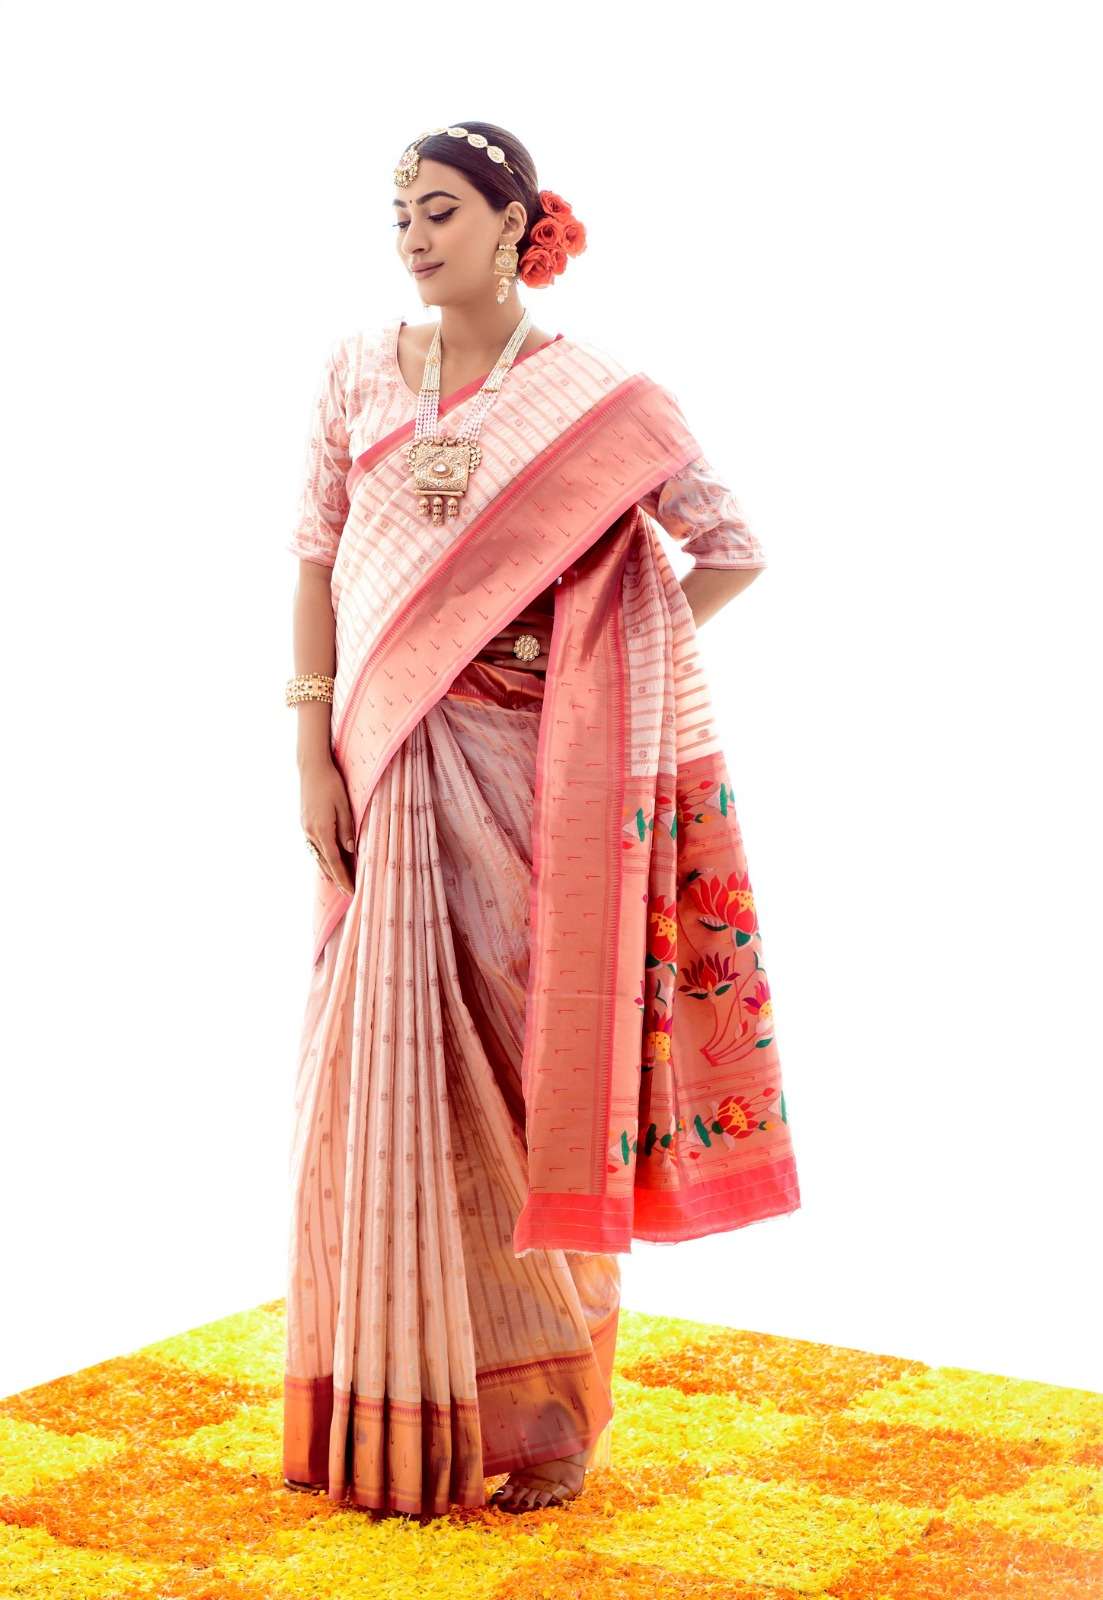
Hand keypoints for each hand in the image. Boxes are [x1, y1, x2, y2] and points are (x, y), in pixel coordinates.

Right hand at [299, 758, 355, 893]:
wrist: (311, 767)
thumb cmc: (331, 784)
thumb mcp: (345, 806)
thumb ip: (347, 829)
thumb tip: (350, 850)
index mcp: (322, 830)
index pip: (335, 861)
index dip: (344, 878)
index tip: (352, 891)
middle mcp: (310, 833)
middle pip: (325, 862)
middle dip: (336, 878)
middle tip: (348, 892)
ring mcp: (305, 828)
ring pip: (317, 856)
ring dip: (327, 870)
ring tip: (337, 882)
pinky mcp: (304, 823)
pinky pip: (313, 846)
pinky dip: (321, 857)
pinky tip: (326, 861)